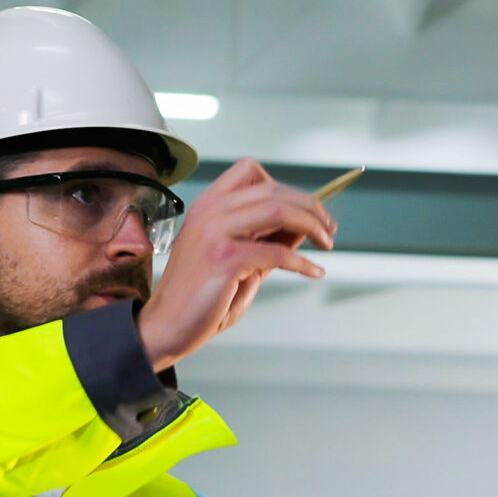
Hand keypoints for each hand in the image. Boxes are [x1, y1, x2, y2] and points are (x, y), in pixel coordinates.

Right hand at [139, 158, 336, 370]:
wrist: (167, 325)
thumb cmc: (202, 296)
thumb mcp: (240, 260)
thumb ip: (267, 240)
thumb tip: (304, 227)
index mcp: (208, 204)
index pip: (250, 171)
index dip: (285, 186)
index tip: (308, 209)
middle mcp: (209, 210)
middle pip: (273, 190)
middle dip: (311, 207)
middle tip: (330, 228)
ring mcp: (215, 232)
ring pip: (278, 210)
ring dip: (312, 224)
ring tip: (328, 243)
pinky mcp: (224, 258)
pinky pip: (277, 253)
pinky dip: (303, 263)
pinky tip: (315, 271)